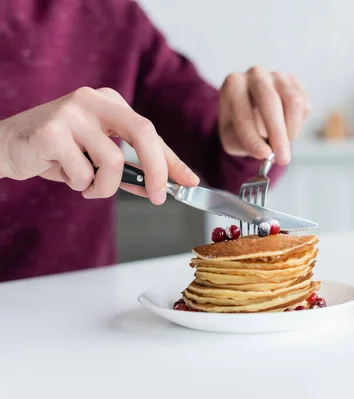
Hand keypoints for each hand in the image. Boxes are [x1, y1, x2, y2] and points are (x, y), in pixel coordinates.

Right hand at [0, 87, 198, 203]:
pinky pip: (82, 172)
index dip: (172, 160)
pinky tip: (62, 174)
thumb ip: (130, 169)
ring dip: (104, 187)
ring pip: (112, 161)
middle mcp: (93, 101)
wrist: (5, 146)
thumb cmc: (57, 153)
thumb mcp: (98, 158)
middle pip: (142, 133)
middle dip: (157, 170)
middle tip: (158, 197)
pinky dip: (79, 185)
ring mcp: (71, 112)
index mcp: (110, 103)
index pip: (150, 133)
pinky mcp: (50, 130)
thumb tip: (161, 186)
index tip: (189, 181)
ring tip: (88, 187)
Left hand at [218, 67, 309, 164]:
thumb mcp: (233, 139)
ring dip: (291, 130)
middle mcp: (255, 75)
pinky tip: (287, 130)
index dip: (253, 136)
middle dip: (278, 134)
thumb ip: (245, 145)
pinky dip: (298, 125)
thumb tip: (267, 152)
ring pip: (294, 102)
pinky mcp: (294, 82)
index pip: (243, 112)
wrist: (251, 111)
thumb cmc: (240, 126)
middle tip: (283, 158)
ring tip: (283, 146)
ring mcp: (277, 76)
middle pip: (271, 100)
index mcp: (233, 85)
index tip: (263, 155)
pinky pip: (304, 106)